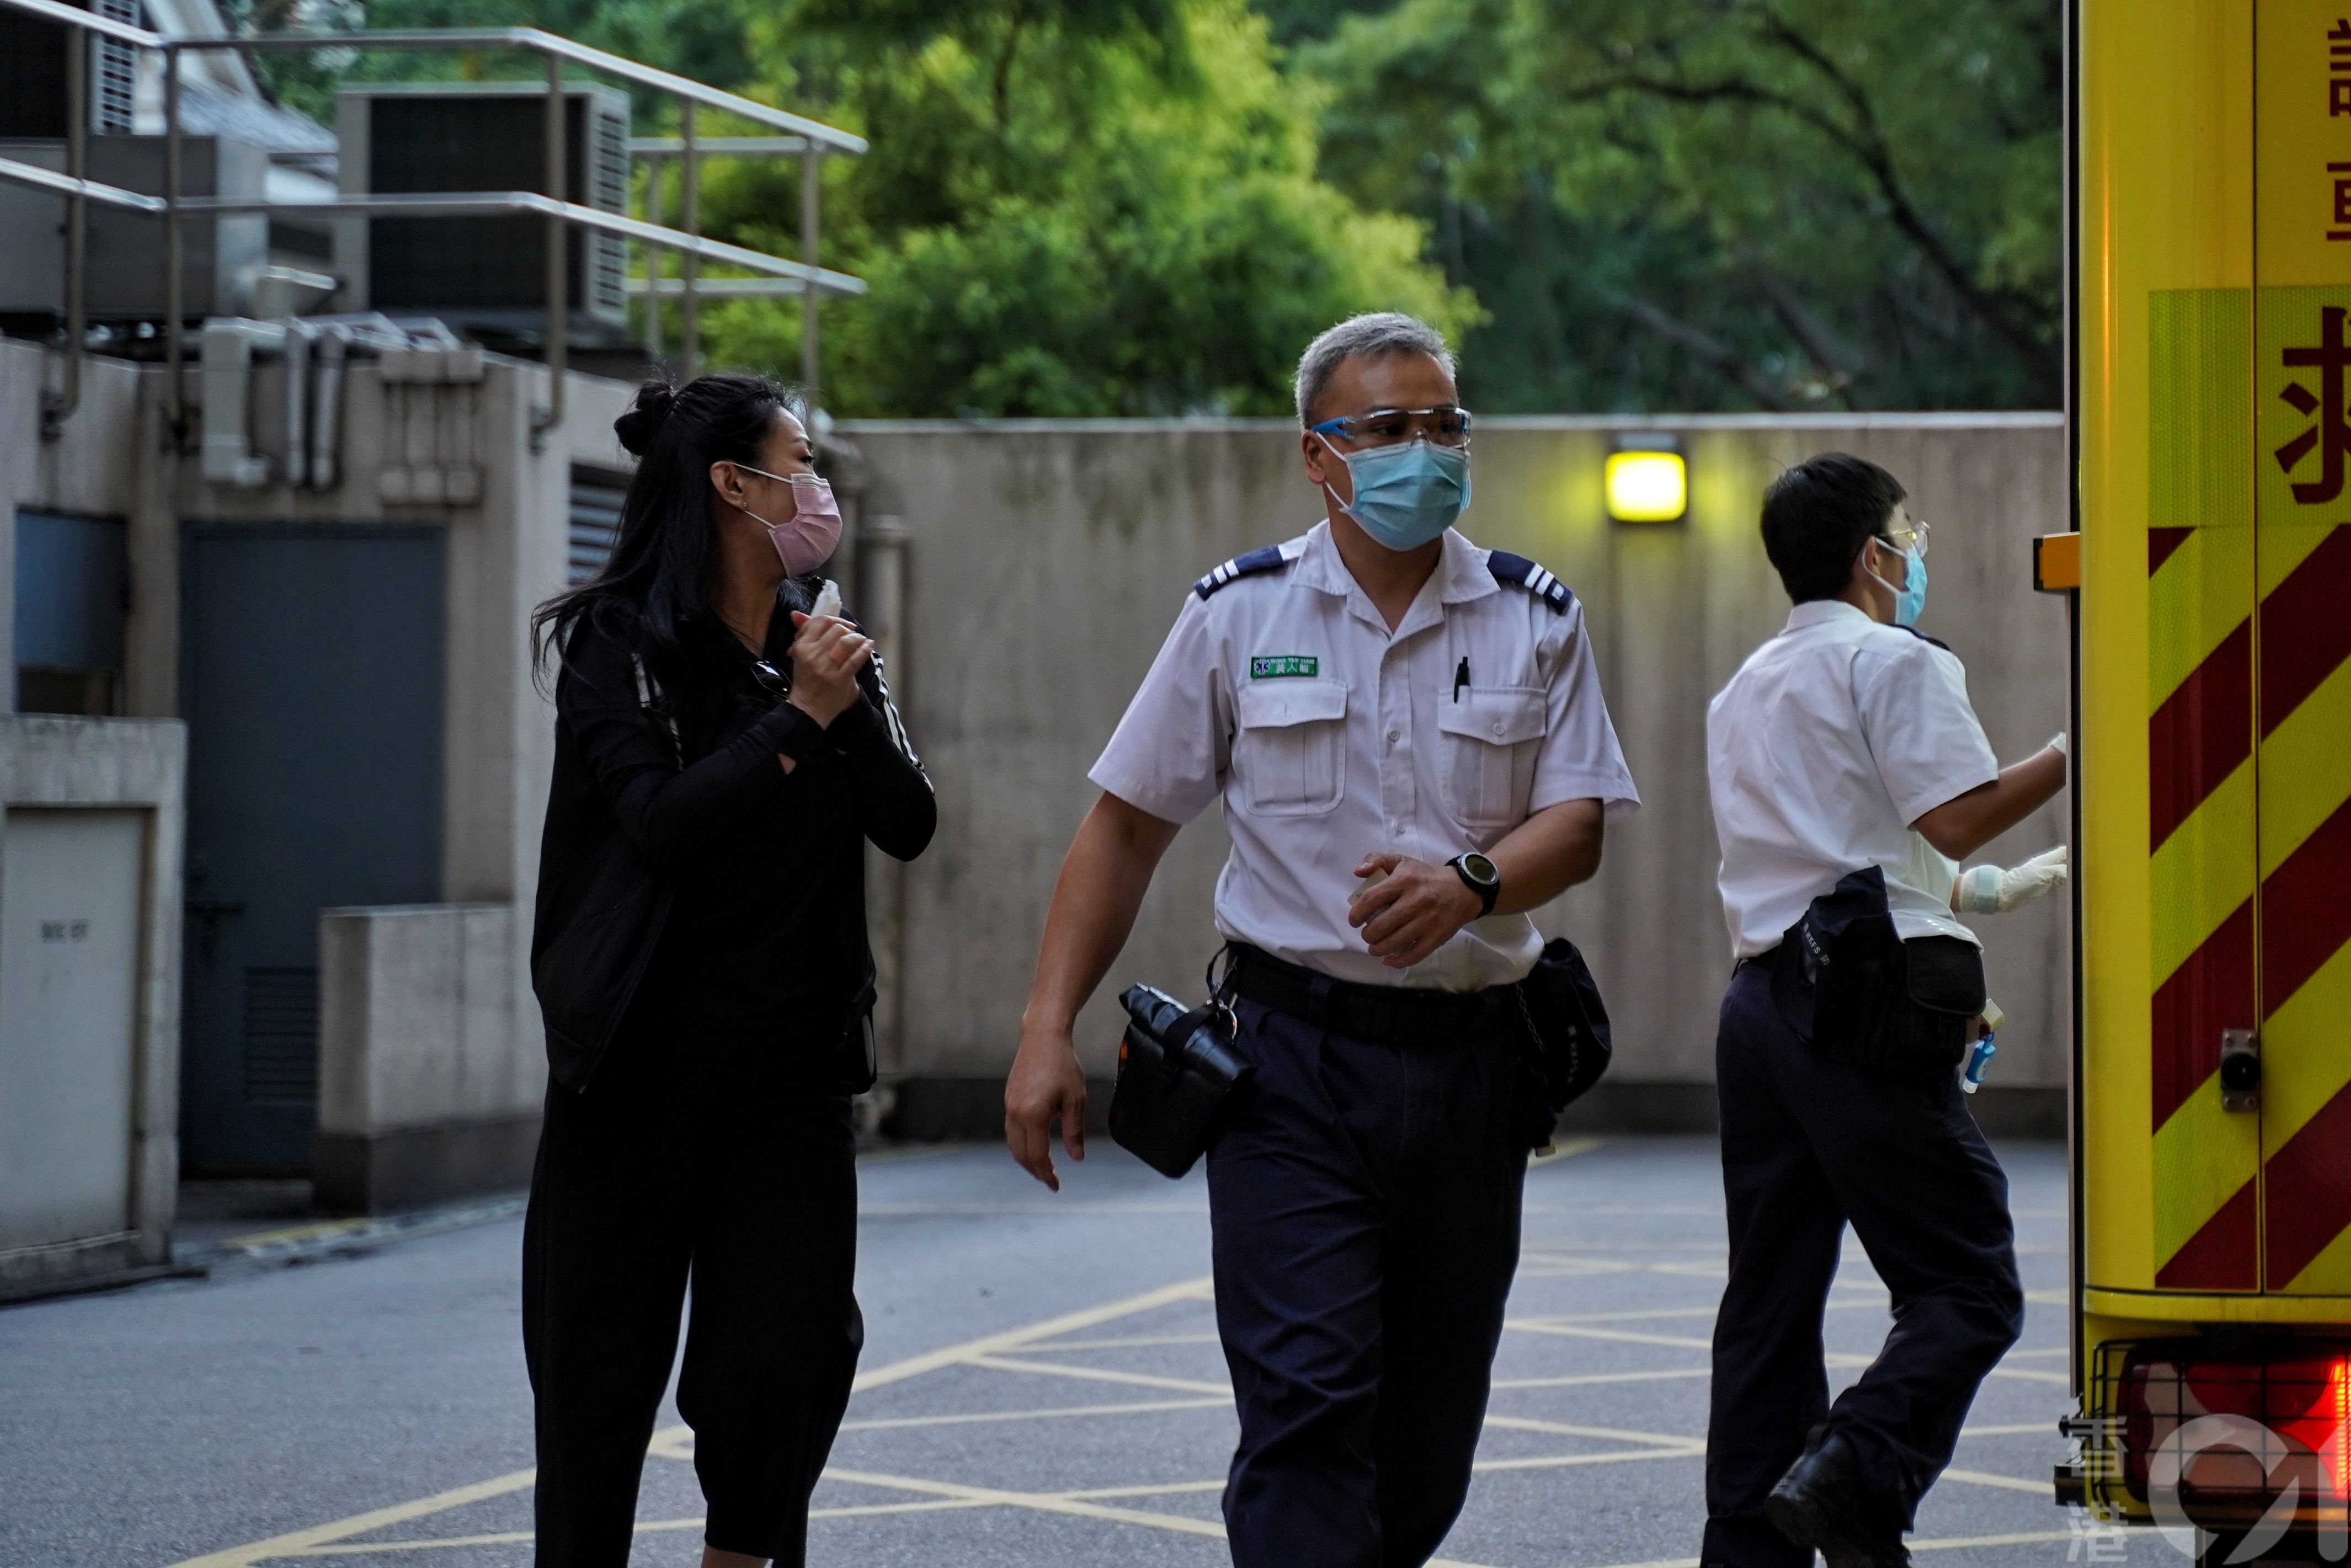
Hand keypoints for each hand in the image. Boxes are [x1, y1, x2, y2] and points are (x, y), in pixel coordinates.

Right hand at [786, 611, 872, 727]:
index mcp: (802, 647)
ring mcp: (827, 668)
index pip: (821, 622)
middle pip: (837, 630)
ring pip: (847, 642)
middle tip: (853, 634)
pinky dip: (865, 650)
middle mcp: (813, 655)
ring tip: (862, 640)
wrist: (808, 708)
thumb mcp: (801, 655)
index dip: (836, 620)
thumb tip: (796, 613)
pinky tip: (868, 646)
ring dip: (858, 638)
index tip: (844, 625)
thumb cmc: (806, 679)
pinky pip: (856, 659)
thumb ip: (804, 633)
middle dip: (848, 630)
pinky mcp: (840, 679)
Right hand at [1004, 1020, 1086, 1190]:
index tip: (1056, 1186)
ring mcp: (1009, 1106)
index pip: (1038, 1155)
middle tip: (1050, 1181)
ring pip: (1013, 1143)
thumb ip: (1074, 1131)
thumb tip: (1077, 1158)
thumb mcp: (1075, 1099)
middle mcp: (1016, 1113)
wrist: (1042, 1037)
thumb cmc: (1063, 1065)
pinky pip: (1011, 1130)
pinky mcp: (1009, 1099)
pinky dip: (1021, 1143)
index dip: (1047, 1174)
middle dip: (1035, 1171)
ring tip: (1042, 1167)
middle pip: (1021, 1154)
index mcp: (1033, 1115)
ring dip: (1026, 1159)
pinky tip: (1034, 1144)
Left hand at [1347, 853, 1482, 968]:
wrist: (1463, 889)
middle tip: (1367, 934)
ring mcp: (1428, 920)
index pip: (1372, 898)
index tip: (1354, 920)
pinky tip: (1388, 959)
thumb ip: (1377, 860)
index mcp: (1405, 879)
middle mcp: (1416, 900)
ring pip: (1395, 942)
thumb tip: (1358, 872)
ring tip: (1374, 947)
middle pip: (1381, 925)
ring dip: (1378, 949)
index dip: (1357, 913)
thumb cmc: (1425, 876)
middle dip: (1367, 934)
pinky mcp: (1438, 936)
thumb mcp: (1402, 861)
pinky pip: (1414, 955)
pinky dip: (1397, 961)